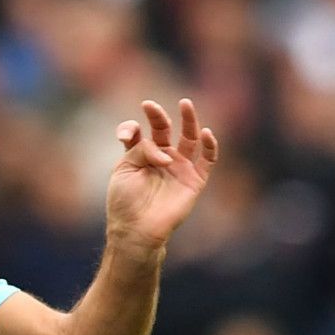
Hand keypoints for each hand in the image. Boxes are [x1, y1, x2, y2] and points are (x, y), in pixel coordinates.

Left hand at [104, 98, 218, 247]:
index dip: (132, 128)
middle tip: (151, 106)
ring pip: (190, 138)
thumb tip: (166, 152)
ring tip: (185, 104)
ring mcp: (179, 168)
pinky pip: (207, 160)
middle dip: (159, 116)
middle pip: (165, 129)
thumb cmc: (125, 201)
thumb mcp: (125, 168)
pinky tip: (207, 133)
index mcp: (140, 154)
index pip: (138, 132)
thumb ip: (142, 149)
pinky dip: (210, 146)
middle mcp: (161, 158)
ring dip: (189, 121)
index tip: (127, 134)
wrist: (137, 230)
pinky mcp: (194, 180)